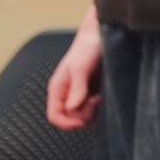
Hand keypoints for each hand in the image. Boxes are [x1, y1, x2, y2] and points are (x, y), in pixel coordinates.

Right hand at [46, 6, 103, 129]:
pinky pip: (95, 111)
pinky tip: (104, 96)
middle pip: (71, 119)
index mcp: (59, 89)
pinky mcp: (95, 93)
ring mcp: (82, 95)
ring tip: (99, 97)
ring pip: (84, 117)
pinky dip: (100, 108)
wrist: (103, 35)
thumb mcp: (80, 68)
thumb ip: (77, 88)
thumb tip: (72, 108)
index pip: (55, 116)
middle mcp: (68, 94)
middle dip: (83, 115)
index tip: (81, 121)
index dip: (66, 123)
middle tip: (94, 100)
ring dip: (93, 111)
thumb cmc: (88, 47)